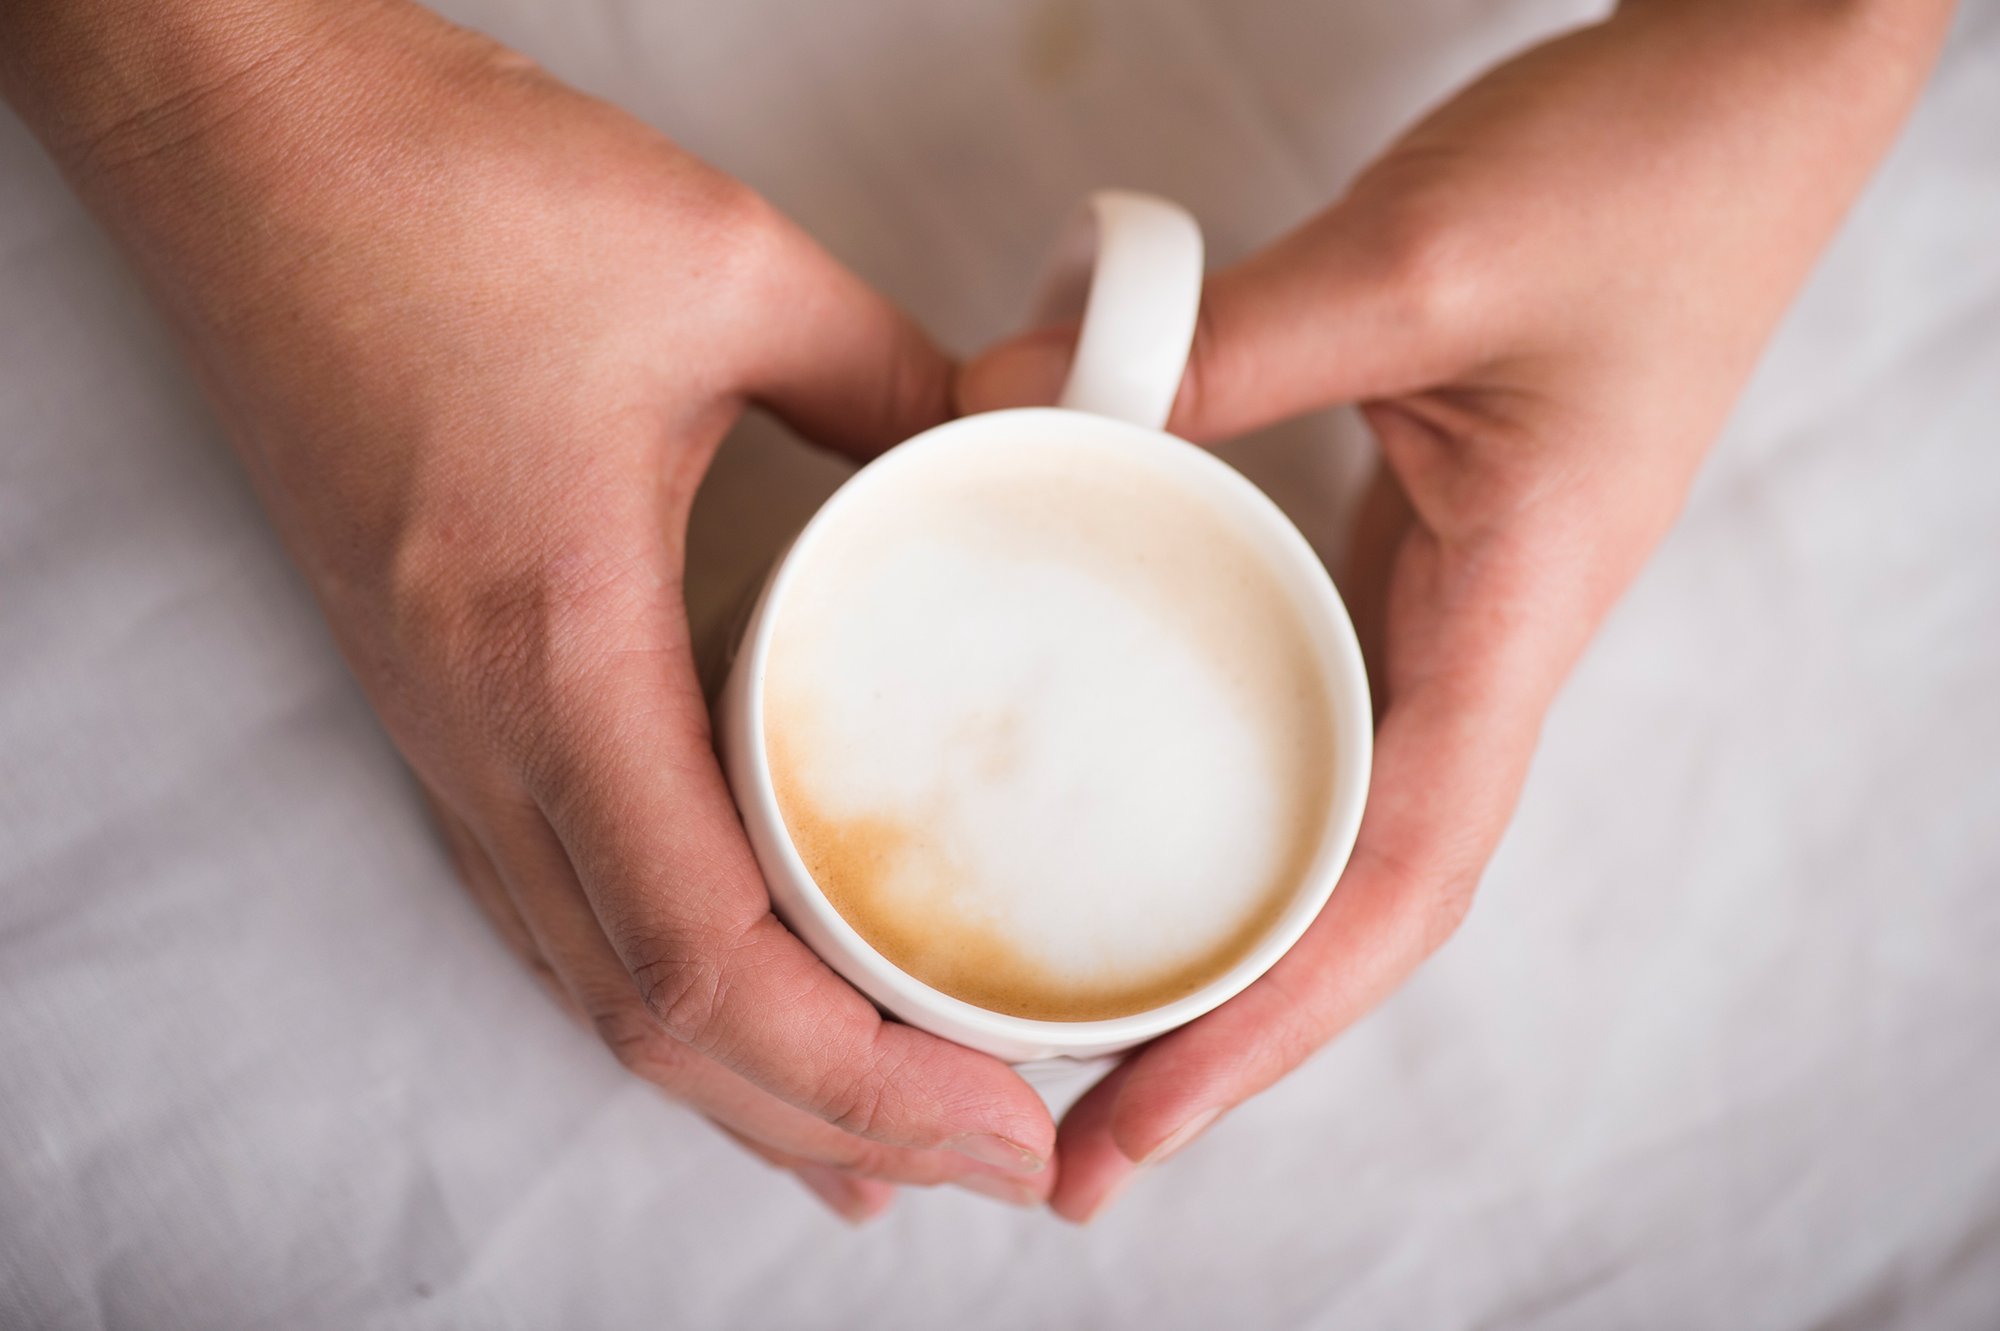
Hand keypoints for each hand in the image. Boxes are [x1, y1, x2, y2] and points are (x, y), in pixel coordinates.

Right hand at [2, 0, 1054, 1218]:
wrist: (240, 146)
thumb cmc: (445, 196)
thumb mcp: (729, 269)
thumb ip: (897, 382)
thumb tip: (1009, 455)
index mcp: (555, 654)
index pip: (708, 959)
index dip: (863, 1077)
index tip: (1006, 1119)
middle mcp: (484, 734)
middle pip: (655, 1024)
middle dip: (831, 1125)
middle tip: (992, 1165)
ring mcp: (444, 730)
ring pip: (594, 985)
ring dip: (745, 1088)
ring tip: (882, 1150)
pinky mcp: (437, 694)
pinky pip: (552, 902)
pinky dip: (661, 991)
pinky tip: (734, 1007)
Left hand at [961, 0, 1949, 1218]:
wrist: (1758, 90)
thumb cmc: (1644, 173)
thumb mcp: (1415, 259)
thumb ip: (1211, 343)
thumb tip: (1001, 412)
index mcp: (1517, 617)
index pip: (1398, 882)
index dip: (1268, 1024)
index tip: (1132, 1123)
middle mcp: (1489, 643)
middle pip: (1363, 902)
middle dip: (1235, 1036)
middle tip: (1073, 1134)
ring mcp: (1456, 600)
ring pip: (1345, 823)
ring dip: (1237, 936)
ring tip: (1094, 1021)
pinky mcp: (1420, 542)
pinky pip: (1326, 714)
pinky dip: (1246, 797)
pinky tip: (1153, 814)